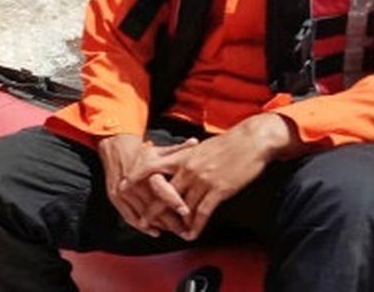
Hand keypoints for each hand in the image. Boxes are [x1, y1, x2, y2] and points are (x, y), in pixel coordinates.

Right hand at [97, 134, 195, 237]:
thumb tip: (195, 142)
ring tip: (175, 231)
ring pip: (144, 215)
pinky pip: (129, 217)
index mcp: (146, 171)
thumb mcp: (159, 150)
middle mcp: (134, 183)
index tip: (186, 212)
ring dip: (160, 225)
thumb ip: (178, 149)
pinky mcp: (115, 197)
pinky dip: (143, 227)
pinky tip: (155, 232)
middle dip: (171, 221)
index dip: (174, 202)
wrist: (115, 148)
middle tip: (186, 230)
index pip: (161, 190)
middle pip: (155, 207)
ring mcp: (123, 192)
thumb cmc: (140, 152)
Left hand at [123, 114, 299, 240]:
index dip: (136, 176)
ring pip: (183, 206)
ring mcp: (202, 180)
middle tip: (142, 221)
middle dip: (152, 209)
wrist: (251, 140)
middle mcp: (188, 168)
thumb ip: (186, 157)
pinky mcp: (218, 190)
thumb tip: (177, 163)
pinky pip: (203, 212)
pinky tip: (191, 234)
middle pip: (164, 192)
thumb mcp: (200, 147)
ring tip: (169, 233)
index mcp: (182, 156)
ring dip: (176, 222)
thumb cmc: (228, 143)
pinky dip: (196, 225)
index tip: (123, 185)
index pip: (152, 166)